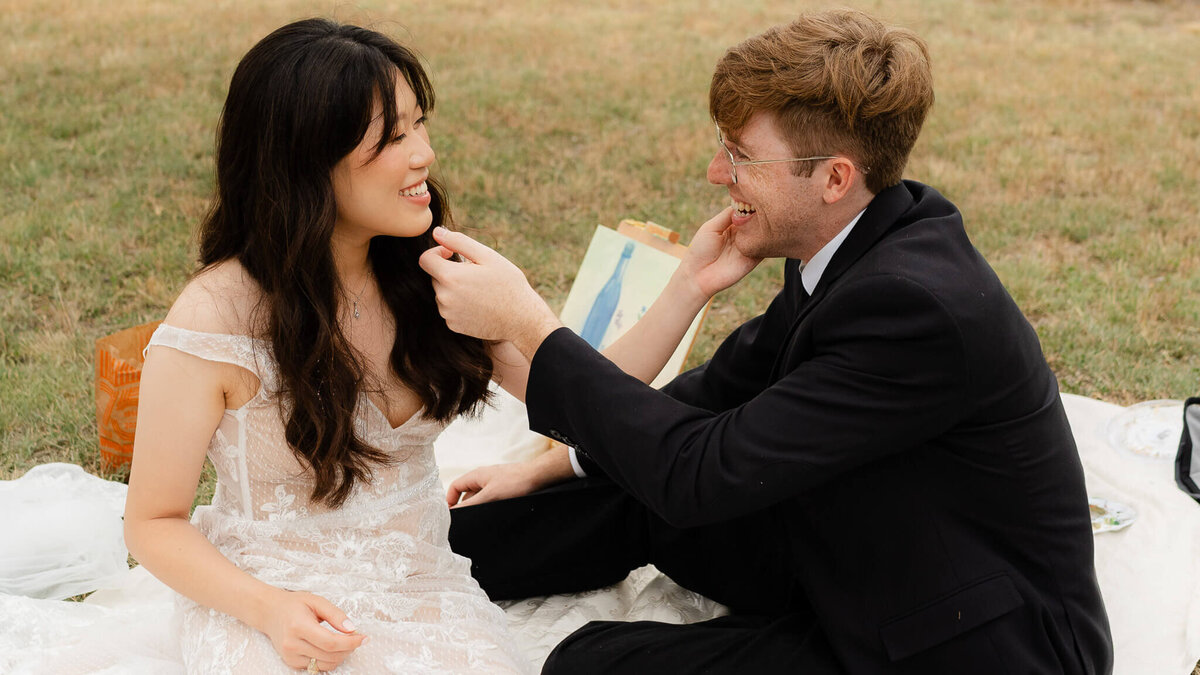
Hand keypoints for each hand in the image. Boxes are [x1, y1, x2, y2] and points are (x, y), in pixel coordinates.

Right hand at [257, 589, 365, 671]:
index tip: (364, 638)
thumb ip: (335, 615)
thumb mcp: (317, 601)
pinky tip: (331, 647)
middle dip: (349, 648)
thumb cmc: (294, 605)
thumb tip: (351, 629)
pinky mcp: (292, 663)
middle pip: (330, 655)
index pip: (330, 642)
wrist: (270, 613)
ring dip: (341, 655)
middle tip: (356, 637)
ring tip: (344, 641)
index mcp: (299, 626)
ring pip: (325, 665)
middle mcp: (293, 644)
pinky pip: (317, 667)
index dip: (350, 643)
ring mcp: (291, 656)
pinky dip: (329, 659)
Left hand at [419, 227, 562, 358]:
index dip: (437, 252)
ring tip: (479, 291)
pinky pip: (449, 308)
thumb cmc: (508, 284)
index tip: (451, 253)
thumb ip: (458, 241)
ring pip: (442, 293)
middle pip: (435, 277)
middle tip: (476, 275)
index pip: (425, 259)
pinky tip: (478, 304)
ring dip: (454, 288)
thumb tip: (436, 232)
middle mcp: (444, 298)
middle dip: (450, 271)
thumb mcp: (487, 256)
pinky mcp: (453, 325)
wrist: (521, 319)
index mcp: (450, 277)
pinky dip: (458, 304)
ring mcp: (447, 314)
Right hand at [446, 447, 576, 507]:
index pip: (455, 486)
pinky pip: (490, 498)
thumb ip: (470, 504)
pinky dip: (488, 506)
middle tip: (465, 521)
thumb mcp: (489, 496)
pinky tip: (493, 515)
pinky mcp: (504, 488)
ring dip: (478, 507)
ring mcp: (494, 482)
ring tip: (480, 519)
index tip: (451, 515)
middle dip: (465, 507)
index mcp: (476, 475)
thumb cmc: (515, 481)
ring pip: (479, 497)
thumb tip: (453, 512)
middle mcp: (483, 477)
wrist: (538, 477)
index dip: (450, 500)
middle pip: (466, 493)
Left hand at [678, 207, 762, 298]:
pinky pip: (766, 246)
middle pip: (758, 218)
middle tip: (766, 200)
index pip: (747, 208)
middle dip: (762, 210)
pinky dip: (769, 238)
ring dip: (768, 223)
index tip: (757, 191)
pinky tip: (768, 229)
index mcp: (732, 224)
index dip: (752, 201)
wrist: (698, 276)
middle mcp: (743, 233)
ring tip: (769, 213)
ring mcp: (750, 244)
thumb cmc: (700, 250)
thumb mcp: (712, 227)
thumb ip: (727, 214)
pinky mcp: (755, 257)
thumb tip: (744, 200)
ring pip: (764, 231)